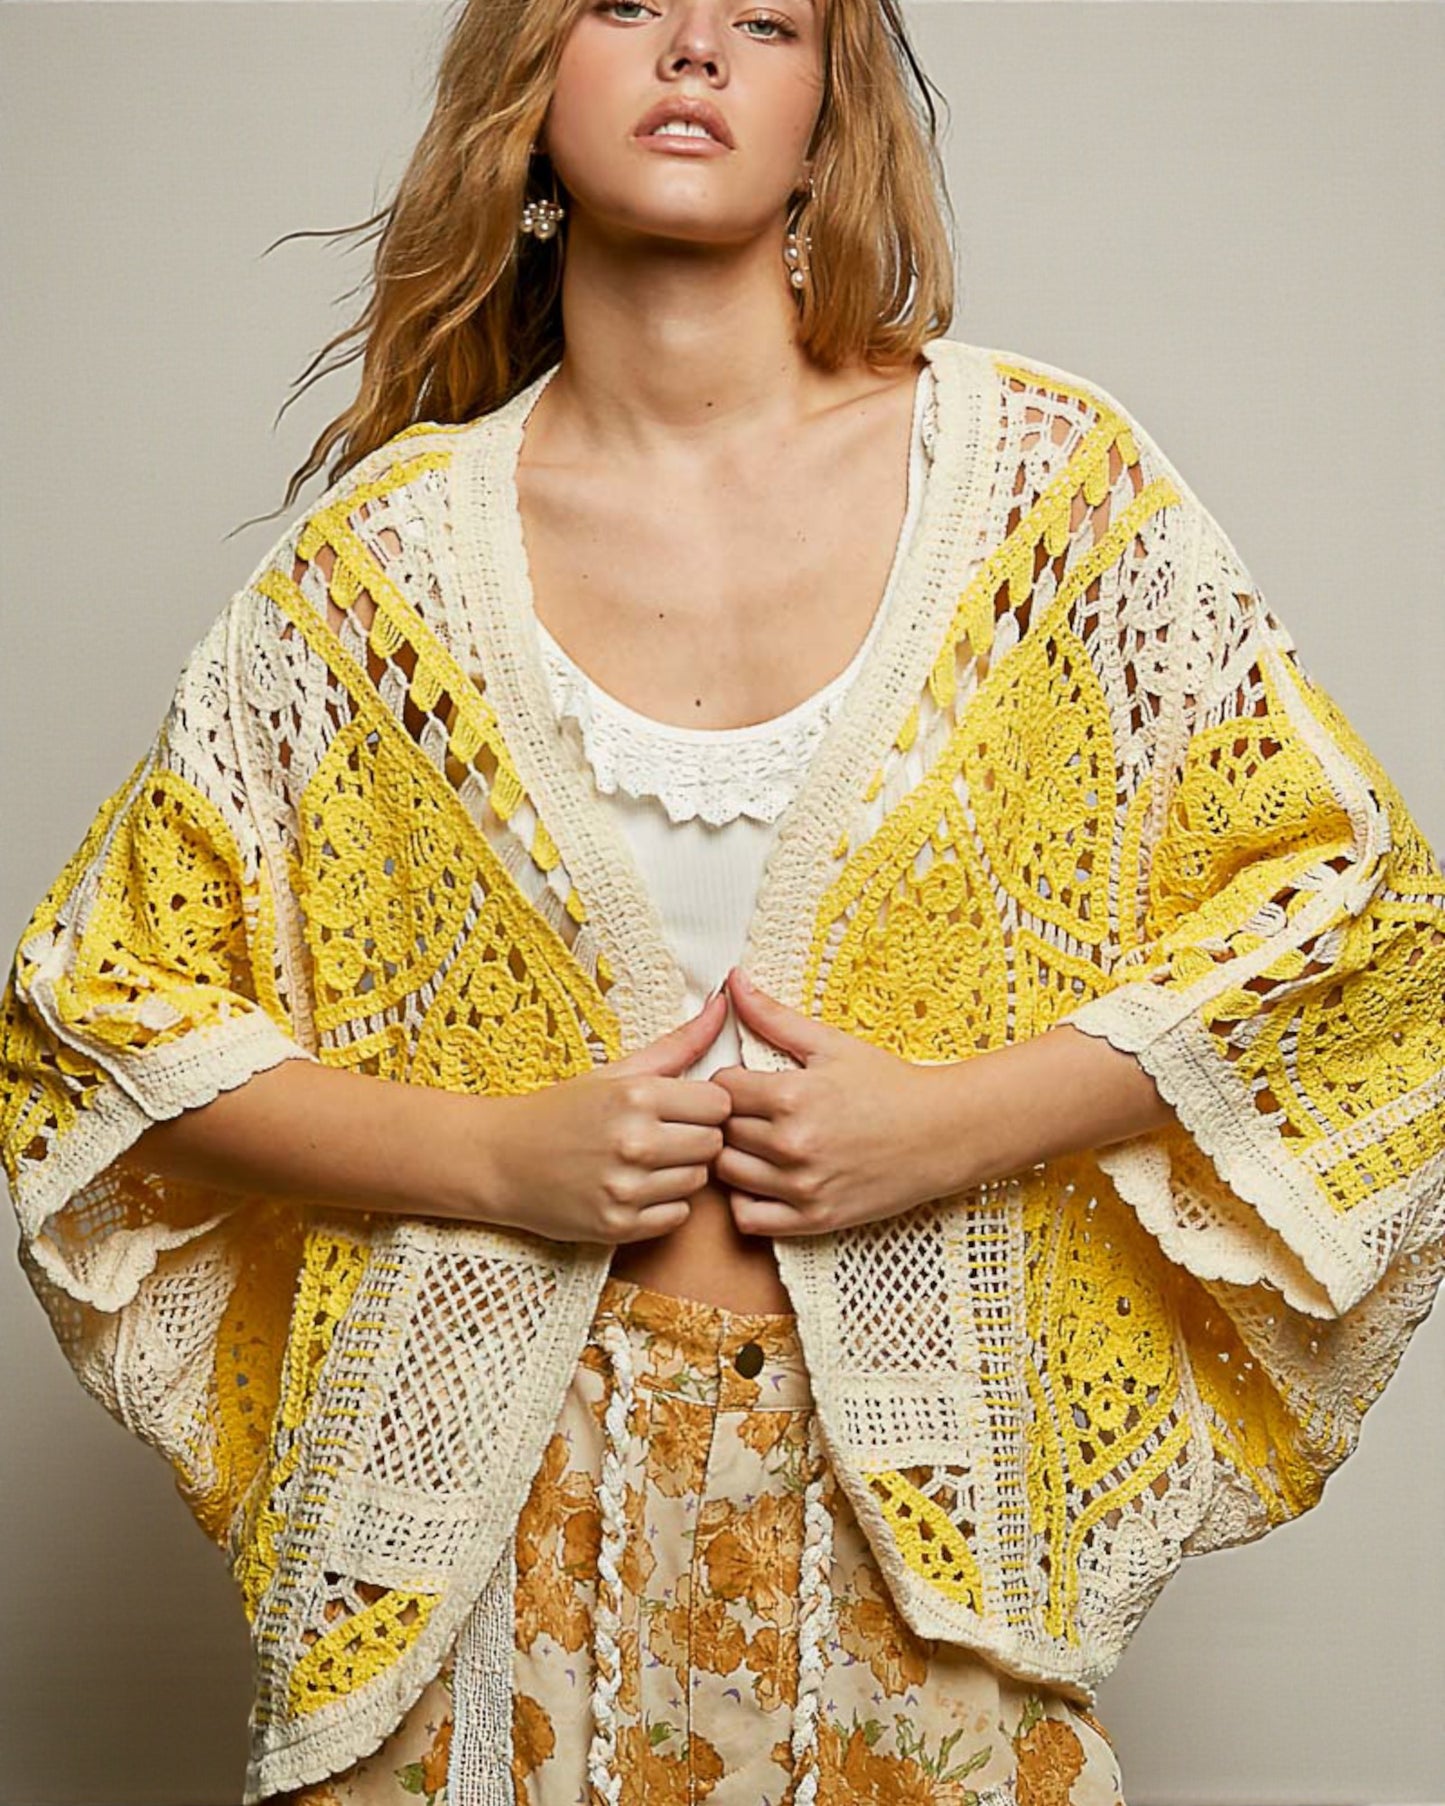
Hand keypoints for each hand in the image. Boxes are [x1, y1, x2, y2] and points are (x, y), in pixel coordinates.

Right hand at [476, 992, 730, 1244]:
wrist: (499, 1160)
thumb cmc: (560, 1110)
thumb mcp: (615, 1072)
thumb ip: (677, 1044)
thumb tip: (723, 1004)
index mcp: (636, 1096)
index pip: (719, 1104)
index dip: (706, 1105)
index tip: (685, 1107)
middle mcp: (634, 1143)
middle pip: (714, 1143)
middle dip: (697, 1137)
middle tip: (666, 1134)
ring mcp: (625, 1189)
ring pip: (699, 1181)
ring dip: (681, 1172)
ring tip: (648, 1161)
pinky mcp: (617, 1226)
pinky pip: (677, 1216)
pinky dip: (664, 1204)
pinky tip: (637, 1188)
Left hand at [708, 969, 965, 1236]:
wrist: (945, 1133)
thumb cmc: (890, 1085)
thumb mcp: (832, 1043)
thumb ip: (774, 1017)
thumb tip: (733, 981)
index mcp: (791, 1095)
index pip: (719, 1089)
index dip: (729, 1083)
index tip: (746, 1084)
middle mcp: (792, 1144)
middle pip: (721, 1130)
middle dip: (731, 1118)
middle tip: (752, 1113)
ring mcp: (802, 1185)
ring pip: (727, 1173)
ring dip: (734, 1157)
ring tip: (757, 1144)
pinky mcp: (814, 1218)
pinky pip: (748, 1219)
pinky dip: (746, 1202)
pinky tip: (765, 1181)